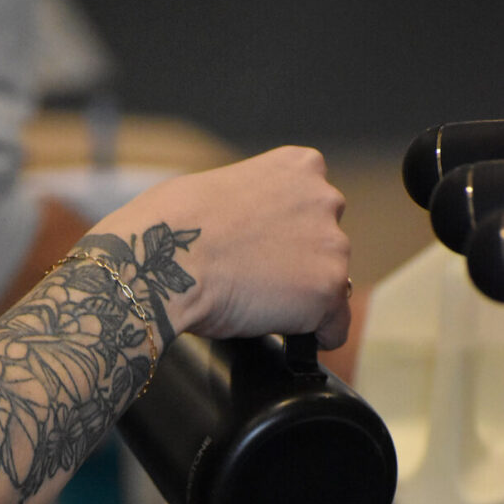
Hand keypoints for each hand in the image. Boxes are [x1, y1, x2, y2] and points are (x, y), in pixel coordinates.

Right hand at [99, 145, 350, 348]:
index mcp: (298, 167)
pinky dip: (316, 334)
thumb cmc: (173, 225)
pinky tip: (289, 336)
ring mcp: (332, 247)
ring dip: (303, 297)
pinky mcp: (327, 292)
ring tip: (260, 305)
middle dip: (298, 263)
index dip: (286, 234)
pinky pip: (335, 326)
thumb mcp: (219, 188)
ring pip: (330, 284)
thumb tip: (242, 228)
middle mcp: (324, 200)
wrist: (169, 261)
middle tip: (257, 280)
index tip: (265, 250)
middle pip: (326, 244)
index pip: (312, 207)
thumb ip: (250, 203)